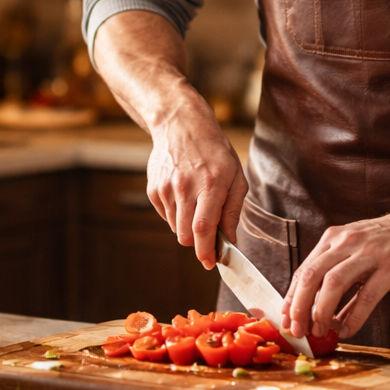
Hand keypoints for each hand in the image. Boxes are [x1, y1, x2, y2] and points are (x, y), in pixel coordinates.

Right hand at [146, 98, 247, 269]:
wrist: (181, 125)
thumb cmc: (214, 152)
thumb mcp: (236, 176)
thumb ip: (233, 210)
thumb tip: (230, 240)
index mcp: (210, 185)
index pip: (204, 228)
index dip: (206, 251)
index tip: (210, 263)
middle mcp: (185, 187)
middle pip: (186, 235)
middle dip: (198, 243)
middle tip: (209, 235)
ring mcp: (166, 188)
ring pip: (176, 228)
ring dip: (188, 226)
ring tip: (197, 203)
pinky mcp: (153, 189)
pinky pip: (166, 216)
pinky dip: (177, 214)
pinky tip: (184, 194)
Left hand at [281, 206, 389, 338]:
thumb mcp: (361, 252)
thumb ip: (343, 279)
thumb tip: (328, 316)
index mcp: (335, 238)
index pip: (304, 270)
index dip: (292, 297)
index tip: (285, 319)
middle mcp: (347, 243)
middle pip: (311, 276)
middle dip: (299, 307)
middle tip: (296, 330)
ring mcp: (369, 253)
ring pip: (333, 284)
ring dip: (322, 312)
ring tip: (320, 332)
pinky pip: (366, 295)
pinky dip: (354, 317)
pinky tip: (348, 330)